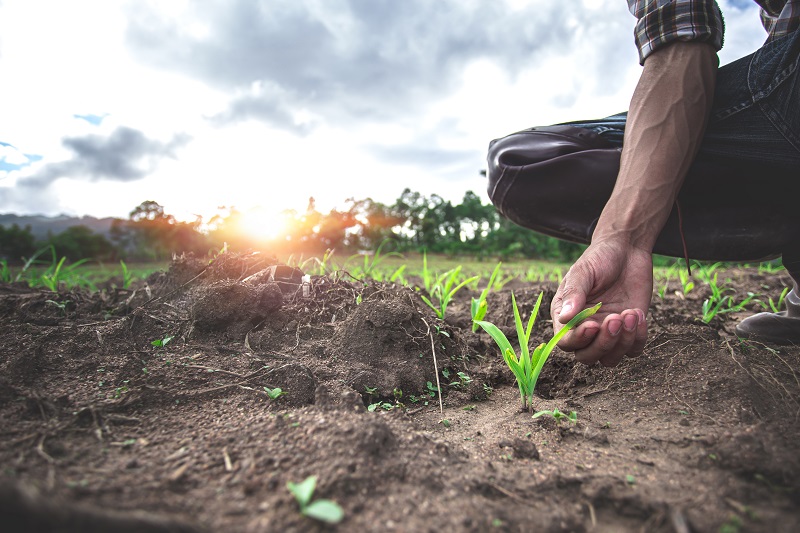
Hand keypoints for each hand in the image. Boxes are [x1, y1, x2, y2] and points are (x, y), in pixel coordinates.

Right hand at [550, 239, 651, 365]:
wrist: (627, 250)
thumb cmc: (599, 258)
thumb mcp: (583, 272)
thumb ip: (574, 294)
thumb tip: (564, 318)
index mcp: (566, 317)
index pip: (566, 341)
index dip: (579, 339)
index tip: (594, 324)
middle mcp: (585, 329)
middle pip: (587, 356)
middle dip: (603, 343)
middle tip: (616, 318)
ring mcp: (608, 333)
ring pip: (610, 359)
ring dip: (623, 342)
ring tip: (631, 314)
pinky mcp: (629, 332)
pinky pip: (633, 351)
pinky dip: (638, 338)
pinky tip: (639, 314)